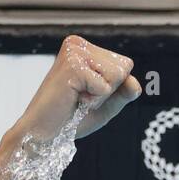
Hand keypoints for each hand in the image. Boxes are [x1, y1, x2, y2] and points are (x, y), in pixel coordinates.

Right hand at [16, 35, 141, 142]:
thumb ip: (125, 92)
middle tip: (81, 98)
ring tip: (76, 98)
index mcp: (85, 48)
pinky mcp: (72, 65)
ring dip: (101, 96)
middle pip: (124, 67)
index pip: (125, 64)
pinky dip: (93, 100)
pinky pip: (106, 86)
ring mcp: (74, 52)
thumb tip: (134, 82)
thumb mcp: (107, 104)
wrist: (44, 134)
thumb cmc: (72, 119)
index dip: (113, 88)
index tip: (87, 94)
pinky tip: (72, 99)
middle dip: (109, 91)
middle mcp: (78, 44)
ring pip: (118, 75)